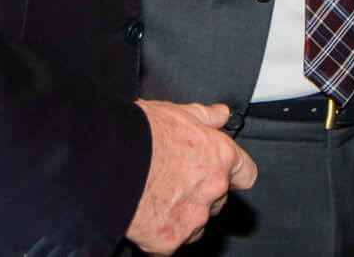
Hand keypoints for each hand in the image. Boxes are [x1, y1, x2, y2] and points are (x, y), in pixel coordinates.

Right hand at [127, 100, 256, 252]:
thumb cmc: (141, 134)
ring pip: (196, 223)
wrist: (107, 161)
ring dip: (182, 215)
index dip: (233, 174)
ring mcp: (193, 218)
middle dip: (200, 193)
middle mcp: (213, 189)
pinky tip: (144, 213)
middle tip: (173, 181)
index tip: (223, 173)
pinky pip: (171, 240)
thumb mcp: (177, 113)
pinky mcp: (170, 240)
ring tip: (154, 195)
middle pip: (217, 199)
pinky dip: (160, 232)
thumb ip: (205, 117)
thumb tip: (220, 114)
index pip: (245, 174)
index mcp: (220, 157)